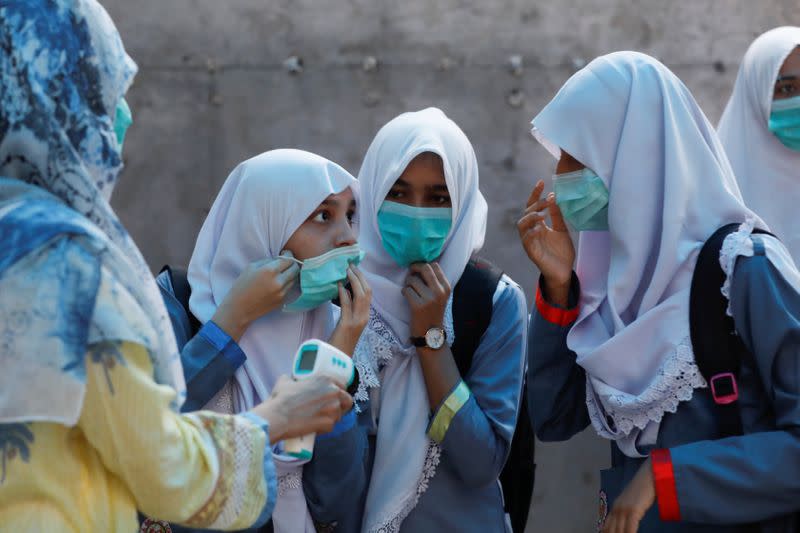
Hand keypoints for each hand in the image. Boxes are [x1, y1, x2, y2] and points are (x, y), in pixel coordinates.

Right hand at [212, 257, 298, 340]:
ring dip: (290, 274)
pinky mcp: (282, 300)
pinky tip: (277, 283)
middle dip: (292, 263)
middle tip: (286, 263)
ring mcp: (282, 293)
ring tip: (281, 273)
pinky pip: (289, 288)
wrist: (239, 308)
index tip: (285, 254)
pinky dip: (286, 283)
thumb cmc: (242, 286)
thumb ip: (268, 261)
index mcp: (270, 271)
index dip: (288, 255)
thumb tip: (280, 258)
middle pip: (295, 269)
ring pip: (294, 279)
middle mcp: (278, 282)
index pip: (289, 260)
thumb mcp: (251, 267)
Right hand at [252, 375, 352, 442]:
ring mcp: (333, 408)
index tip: (332, 398)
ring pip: (339, 415)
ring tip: (318, 419)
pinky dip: (323, 428)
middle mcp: (333, 392)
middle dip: (341, 406)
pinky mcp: (329, 423)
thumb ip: (293, 379)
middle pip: (347, 400)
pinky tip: (313, 427)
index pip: (342, 386)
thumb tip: (290, 380)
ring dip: (331, 418)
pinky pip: (330, 427)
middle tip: (330, 411)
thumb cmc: (281, 399)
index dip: (337, 393)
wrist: (278, 416)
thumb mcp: (286, 381)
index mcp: (325, 379)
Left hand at [329, 266, 371, 355]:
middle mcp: (365, 317)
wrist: (338, 360)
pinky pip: (347, 305)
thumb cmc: (340, 342)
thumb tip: (344, 290)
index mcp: (365, 316)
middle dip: (360, 276)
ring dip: (353, 281)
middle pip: (367, 291)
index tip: (355, 268)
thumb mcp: (347, 323)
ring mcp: (357, 321)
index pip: (368, 293)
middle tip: (351, 265)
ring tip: (346, 270)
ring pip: (360, 296)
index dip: (363, 279)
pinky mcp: (348, 325)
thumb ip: (348, 309)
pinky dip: (344, 293)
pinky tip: (339, 285)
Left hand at [402, 263, 450, 338]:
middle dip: (414, 268)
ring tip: (410, 291)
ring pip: (412, 280)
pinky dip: (404, 292)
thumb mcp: (440, 296)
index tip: (418, 271)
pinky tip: (407, 298)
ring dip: (408, 283)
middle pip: (424, 268)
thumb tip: (419, 265)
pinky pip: (406, 290)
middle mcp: (439, 292)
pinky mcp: (417, 306)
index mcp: (446, 288)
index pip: (435, 266)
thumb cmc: (432, 312)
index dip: (423, 265)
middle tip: (410, 273)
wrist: (430, 334)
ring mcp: (429, 299)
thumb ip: (434, 282)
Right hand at [517, 180, 574, 305]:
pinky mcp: (531, 252)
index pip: (532, 206)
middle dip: (535, 205)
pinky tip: (539, 229)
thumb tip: (554, 197)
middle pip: (526, 213)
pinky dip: (531, 233)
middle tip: (547, 201)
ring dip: (530, 217)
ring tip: (542, 215)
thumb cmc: (561, 252)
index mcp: (539, 224)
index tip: (541, 182)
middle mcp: (532, 231)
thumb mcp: (562, 230)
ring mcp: (530, 241)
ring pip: (521, 225)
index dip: (535, 194)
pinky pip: (526, 240)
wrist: (564, 271)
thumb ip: (557, 215)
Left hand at [602, 458, 655, 532]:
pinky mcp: (633, 510)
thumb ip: (626, 512)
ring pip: (619, 530)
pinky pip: (630, 527)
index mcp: (615, 508)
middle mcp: (617, 509)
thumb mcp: (631, 502)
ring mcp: (624, 509)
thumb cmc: (643, 489)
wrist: (649, 476)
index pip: (606, 526)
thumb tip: (625, 524)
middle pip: (611, 530)